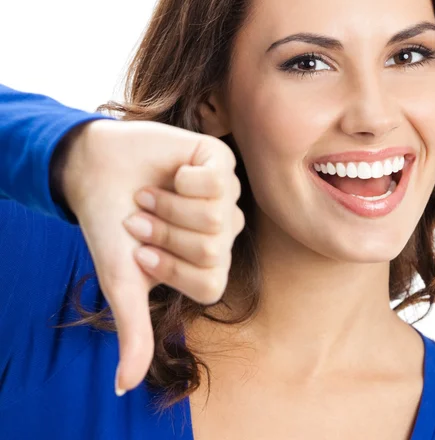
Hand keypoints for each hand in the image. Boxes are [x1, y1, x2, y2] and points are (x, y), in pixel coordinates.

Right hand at [58, 119, 244, 394]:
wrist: (95, 172)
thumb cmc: (112, 225)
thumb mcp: (122, 281)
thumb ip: (134, 329)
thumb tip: (124, 386)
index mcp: (206, 262)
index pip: (212, 284)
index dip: (171, 269)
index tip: (140, 253)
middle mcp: (222, 231)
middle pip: (213, 250)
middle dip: (165, 235)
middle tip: (141, 218)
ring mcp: (225, 195)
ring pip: (216, 216)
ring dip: (169, 208)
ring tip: (150, 196)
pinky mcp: (220, 161)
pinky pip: (217, 181)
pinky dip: (183, 181)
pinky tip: (173, 174)